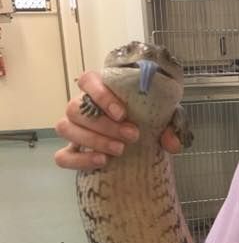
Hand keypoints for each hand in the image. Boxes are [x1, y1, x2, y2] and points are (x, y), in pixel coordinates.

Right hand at [54, 69, 181, 170]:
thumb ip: (170, 127)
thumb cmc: (145, 124)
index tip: (122, 113)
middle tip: (132, 136)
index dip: (100, 94)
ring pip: (66, 128)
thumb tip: (172, 142)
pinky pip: (63, 156)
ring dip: (93, 140)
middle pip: (75, 108)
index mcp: (100, 90)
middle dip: (105, 124)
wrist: (139, 146)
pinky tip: (102, 161)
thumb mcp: (162, 121)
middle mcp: (81, 107)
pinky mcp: (71, 152)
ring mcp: (73, 129)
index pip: (87, 80)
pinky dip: (80, 160)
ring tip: (120, 150)